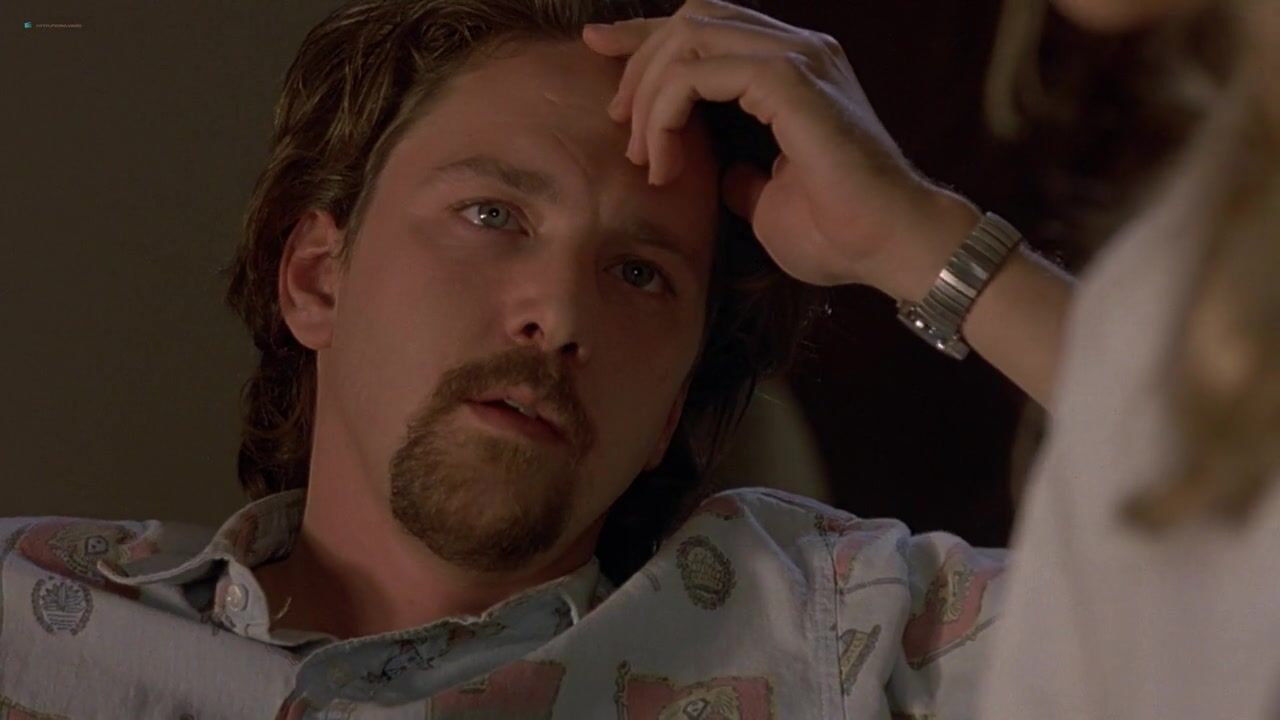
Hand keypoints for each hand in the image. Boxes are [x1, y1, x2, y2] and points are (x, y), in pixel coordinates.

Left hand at [582, 0, 977, 293]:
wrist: (890, 248)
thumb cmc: (839, 233)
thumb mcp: (768, 199)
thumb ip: (741, 175)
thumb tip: (718, 175)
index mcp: (793, 68)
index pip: (706, 28)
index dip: (647, 37)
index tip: (597, 48)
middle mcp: (797, 50)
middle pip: (691, 18)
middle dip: (638, 59)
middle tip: (617, 119)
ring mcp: (797, 59)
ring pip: (688, 39)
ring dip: (650, 95)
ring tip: (642, 153)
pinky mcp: (791, 81)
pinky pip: (701, 72)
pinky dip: (668, 111)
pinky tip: (662, 156)